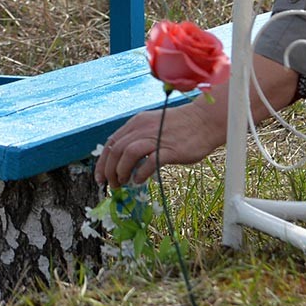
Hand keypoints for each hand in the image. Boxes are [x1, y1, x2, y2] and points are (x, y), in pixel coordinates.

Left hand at [93, 99, 226, 186]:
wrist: (205, 120)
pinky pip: (149, 162)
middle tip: (112, 185)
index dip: (102, 162)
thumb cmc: (181, 127)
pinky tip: (139, 180)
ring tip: (123, 183)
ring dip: (121, 171)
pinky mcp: (170, 149)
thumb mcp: (153, 126)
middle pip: (116, 149)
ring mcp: (156, 138)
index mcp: (137, 123)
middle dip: (109, 170)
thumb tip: (125, 161)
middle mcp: (143, 128)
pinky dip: (140, 173)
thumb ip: (139, 139)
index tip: (101, 178)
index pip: (111, 143)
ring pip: (128, 153)